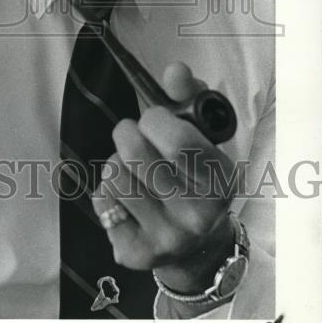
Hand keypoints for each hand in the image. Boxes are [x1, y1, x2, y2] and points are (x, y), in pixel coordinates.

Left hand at [91, 62, 235, 295]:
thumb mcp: (203, 135)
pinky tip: (127, 199)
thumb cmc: (195, 176)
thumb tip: (175, 69)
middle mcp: (197, 215)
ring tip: (134, 170)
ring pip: (113, 174)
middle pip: (135, 153)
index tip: (153, 119)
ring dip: (116, 162)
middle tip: (135, 137)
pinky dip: (106, 191)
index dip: (155, 120)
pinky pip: (100, 200)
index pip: (178, 141)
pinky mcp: (134, 252)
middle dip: (127, 133)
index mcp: (220, 180)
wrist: (197, 245)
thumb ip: (188, 97)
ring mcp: (166, 237)